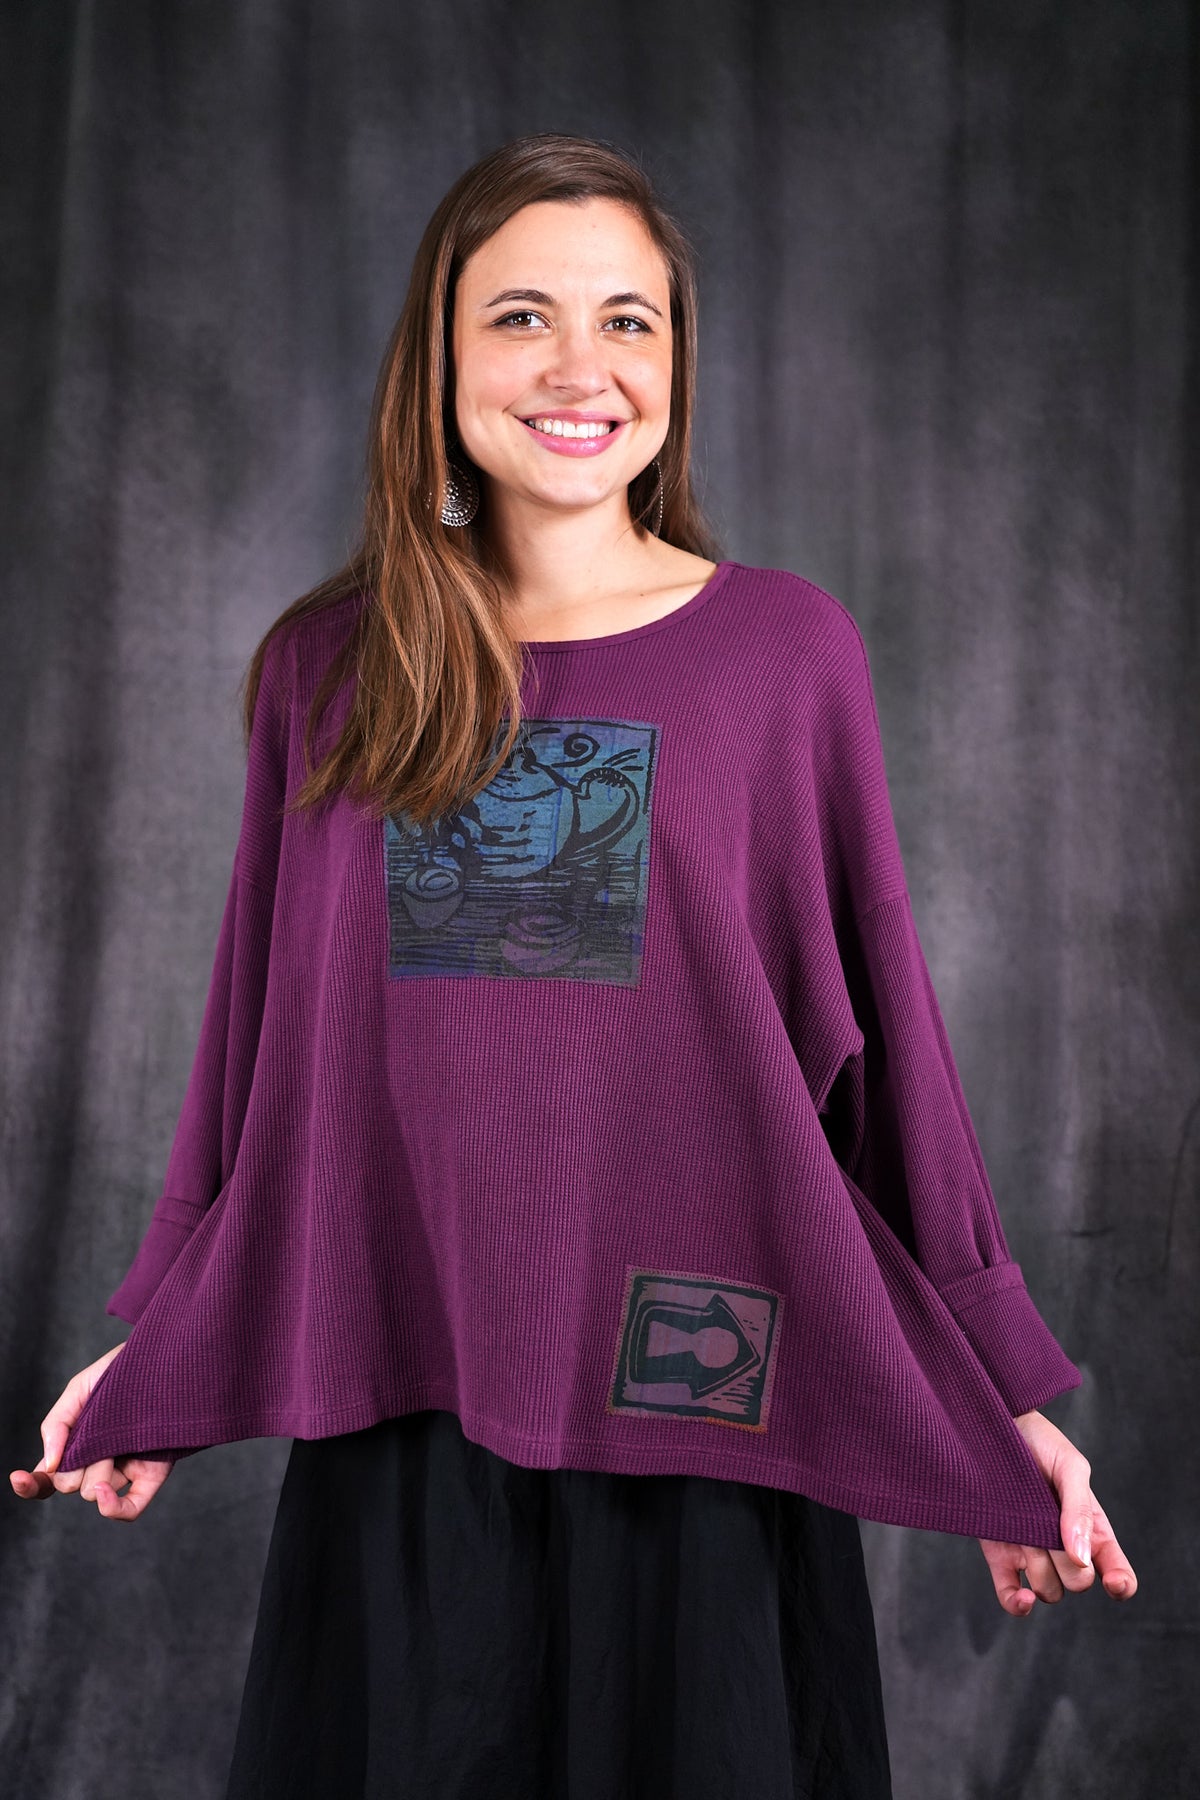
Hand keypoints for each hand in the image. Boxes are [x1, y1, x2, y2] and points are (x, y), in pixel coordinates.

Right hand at [8, 1341, 173, 1520]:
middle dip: (74, 1463)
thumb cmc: (119, 1371)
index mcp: (76, 1446)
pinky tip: (105, 1492)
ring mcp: (124, 1471)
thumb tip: (47, 1465)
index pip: (46, 1479)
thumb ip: (56, 1424)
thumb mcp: (80, 1389)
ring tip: (117, 1436)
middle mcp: (98, 1463)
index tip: (18, 1477)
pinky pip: (129, 1509)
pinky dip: (112, 1508)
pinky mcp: (150, 1475)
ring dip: (99, 1467)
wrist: (165, 1358)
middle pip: (69, 1485)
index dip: (30, 1485)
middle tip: (94, 1430)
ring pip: (93, 1492)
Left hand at [977, 1409, 1137, 1613]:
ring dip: (1039, 1566)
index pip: (1116, 1571)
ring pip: (1049, 1590)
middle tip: (1050, 1523)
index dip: (1120, 1583)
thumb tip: (1082, 1558)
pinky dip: (1018, 1604)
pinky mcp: (1001, 1556)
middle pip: (1078, 1582)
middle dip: (1068, 1562)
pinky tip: (1023, 1597)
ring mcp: (1032, 1553)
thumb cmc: (1039, 1442)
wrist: (991, 1429)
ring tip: (1025, 1527)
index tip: (1113, 1582)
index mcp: (1091, 1529)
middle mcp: (1064, 1548)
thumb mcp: (1071, 1466)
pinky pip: (1012, 1597)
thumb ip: (1080, 1509)